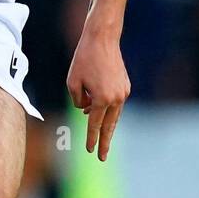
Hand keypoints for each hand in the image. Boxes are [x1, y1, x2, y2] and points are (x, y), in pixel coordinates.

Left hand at [67, 23, 130, 160]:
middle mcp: (115, 98)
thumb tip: (86, 110)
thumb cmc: (84, 59)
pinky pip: (115, 103)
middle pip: (109, 126)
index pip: (94, 124)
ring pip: (113, 115)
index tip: (90, 151)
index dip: (91, 138)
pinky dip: (107, 109)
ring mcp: (123, 93)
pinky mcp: (126, 86)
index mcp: (101, 99)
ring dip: (106, 125)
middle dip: (105, 142)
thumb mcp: (72, 82)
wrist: (102, 39)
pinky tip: (95, 110)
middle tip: (102, 157)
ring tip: (101, 140)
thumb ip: (78, 101)